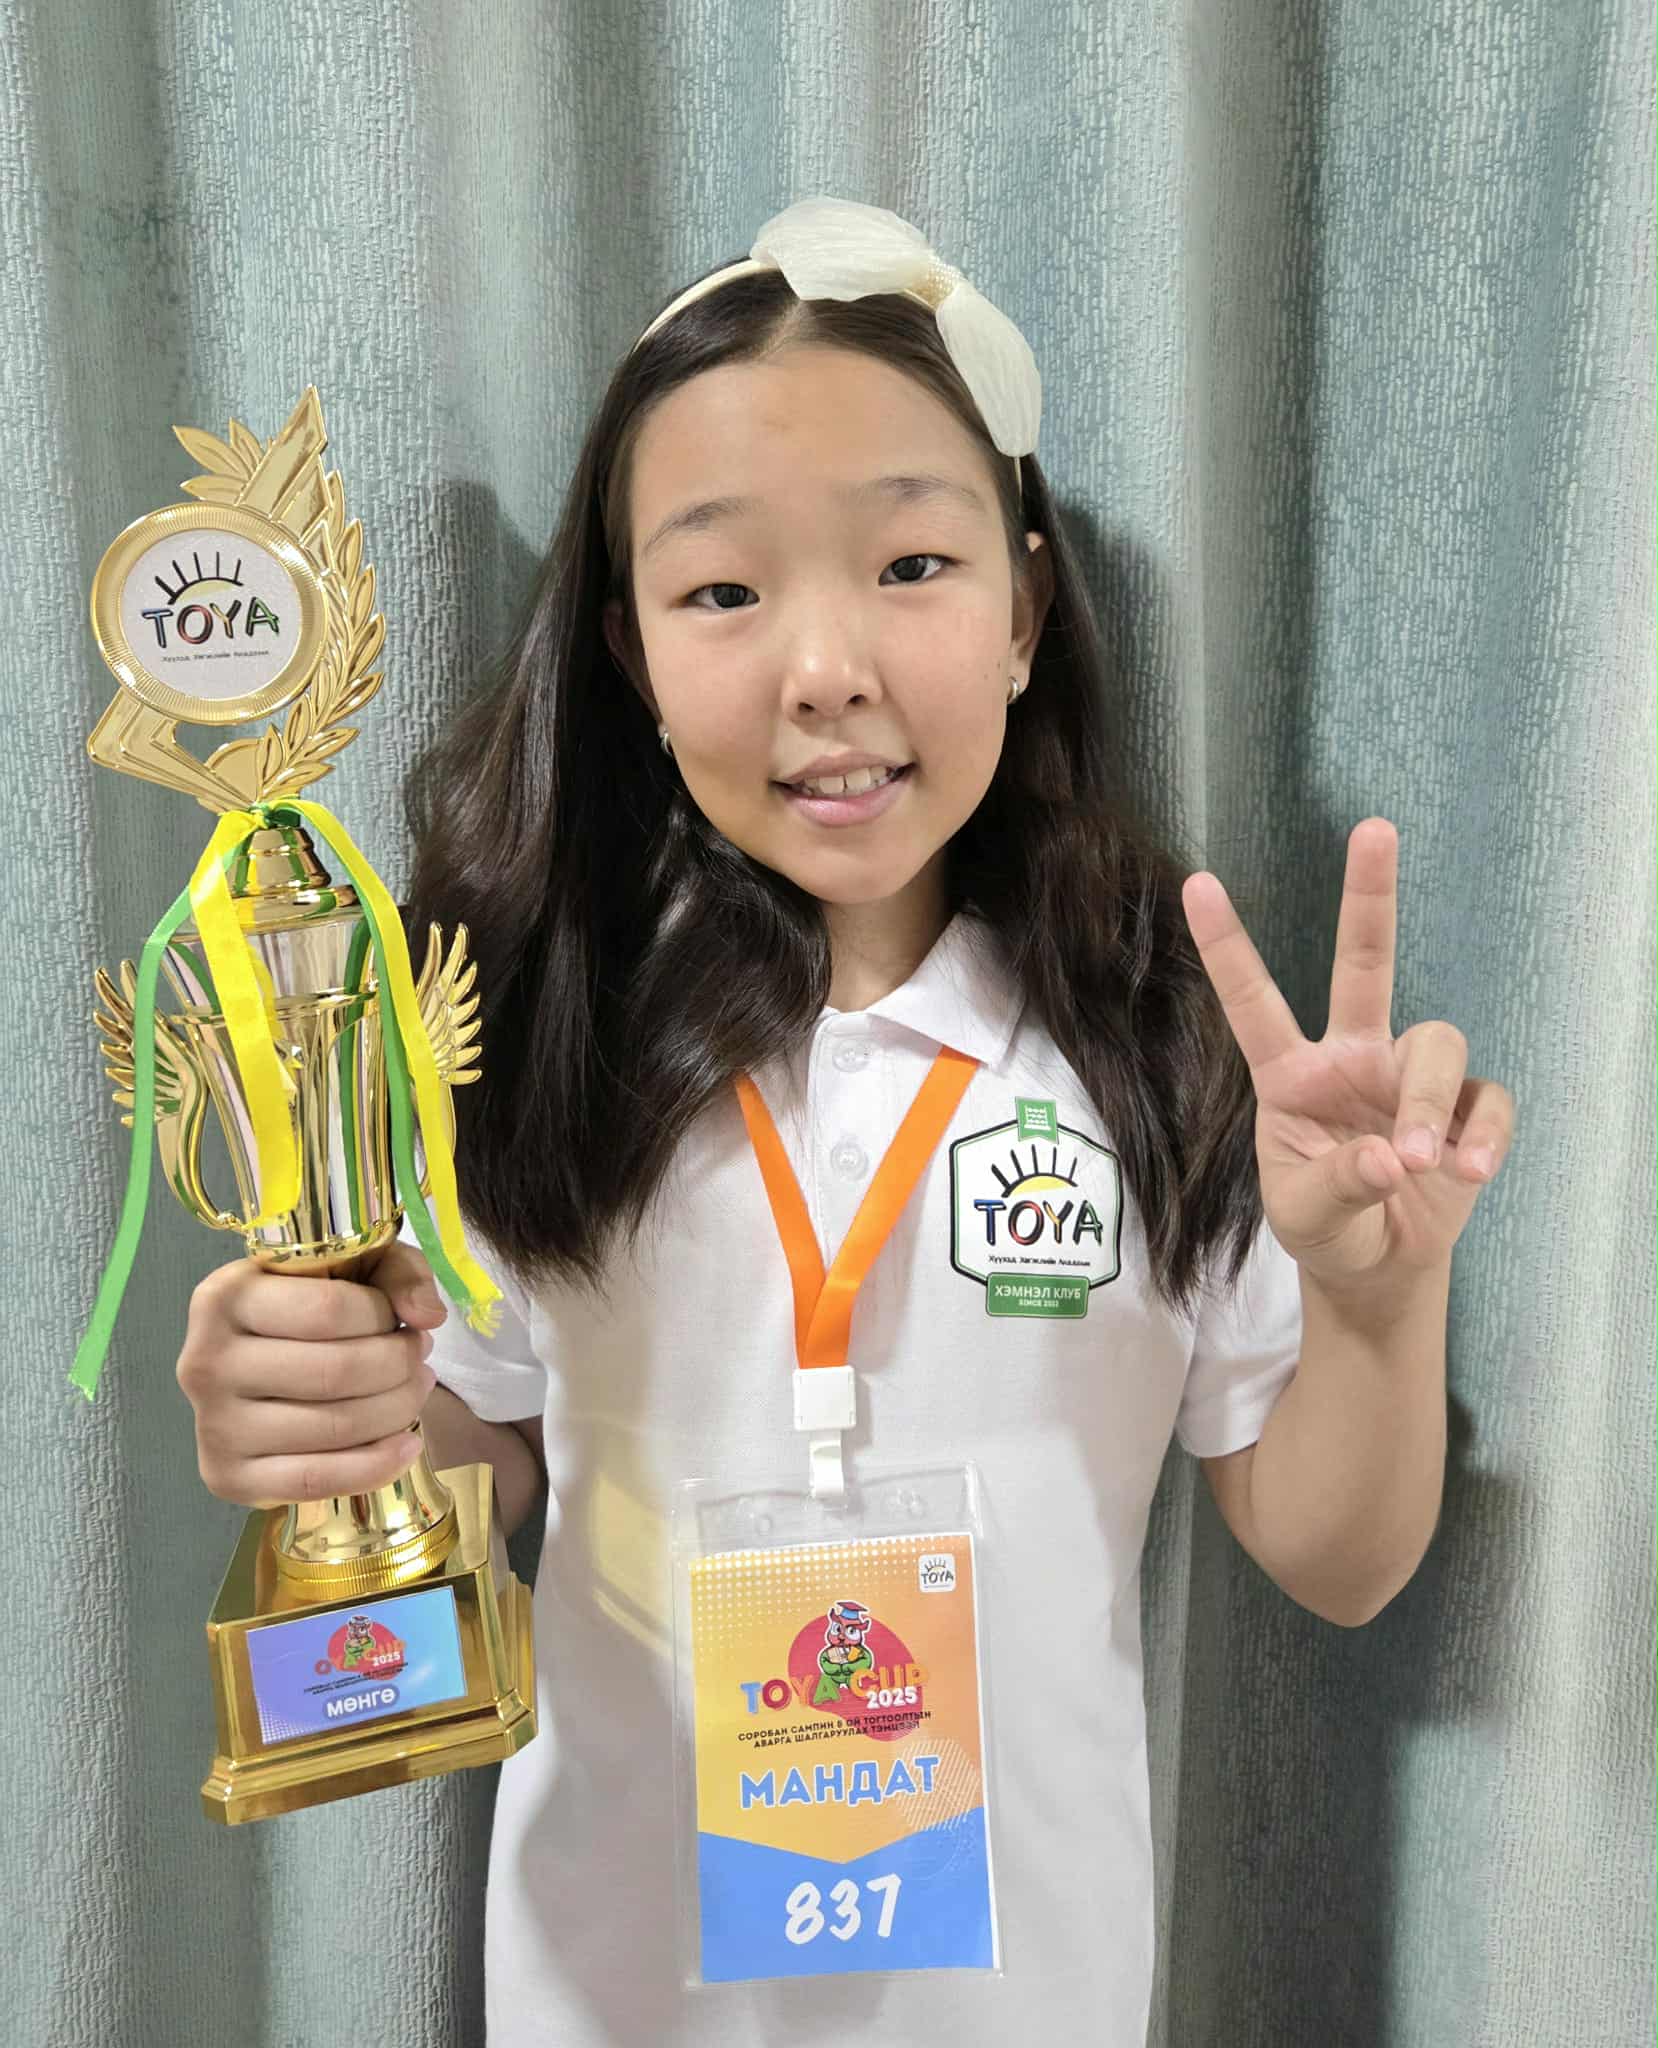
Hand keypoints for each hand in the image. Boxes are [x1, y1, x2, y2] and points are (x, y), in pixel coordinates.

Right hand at [175, 1240, 449, 1507]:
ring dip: (397, 1409)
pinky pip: (314, 1480)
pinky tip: (406, 1445)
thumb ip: (399, 1273)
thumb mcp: (355, 1265)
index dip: (384, 1317)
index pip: (328, 1311)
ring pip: (334, 1426)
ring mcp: (213, 1426)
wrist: (262, 1360)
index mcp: (224, 1298)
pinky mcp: (228, 1477)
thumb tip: (427, 1316)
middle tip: (419, 1357)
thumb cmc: (311, 1305)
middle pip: (335, 1372)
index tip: (402, 1320)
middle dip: (399, 1365)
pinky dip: (375, 1466)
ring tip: (415, 1390)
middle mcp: (205, 1362)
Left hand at [1181, 817, 1514, 1300]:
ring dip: (1428, 1103)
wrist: (1377, 1268)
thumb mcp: (1306, 1216)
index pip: (1253, 1001)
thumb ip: (1338, 1187)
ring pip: (1435, 1044)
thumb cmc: (1326, 1227)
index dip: (1227, 945)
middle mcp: (1351, 1057)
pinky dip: (1482, 1134)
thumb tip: (1392, 1158)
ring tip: (1417, 1162)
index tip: (1196, 883)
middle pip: (1365, 962)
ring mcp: (1408, 1077)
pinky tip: (1468, 1171)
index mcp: (1290, 1075)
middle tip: (1373, 828)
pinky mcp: (1464, 1108)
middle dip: (1368, 894)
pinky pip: (1485, 1099)